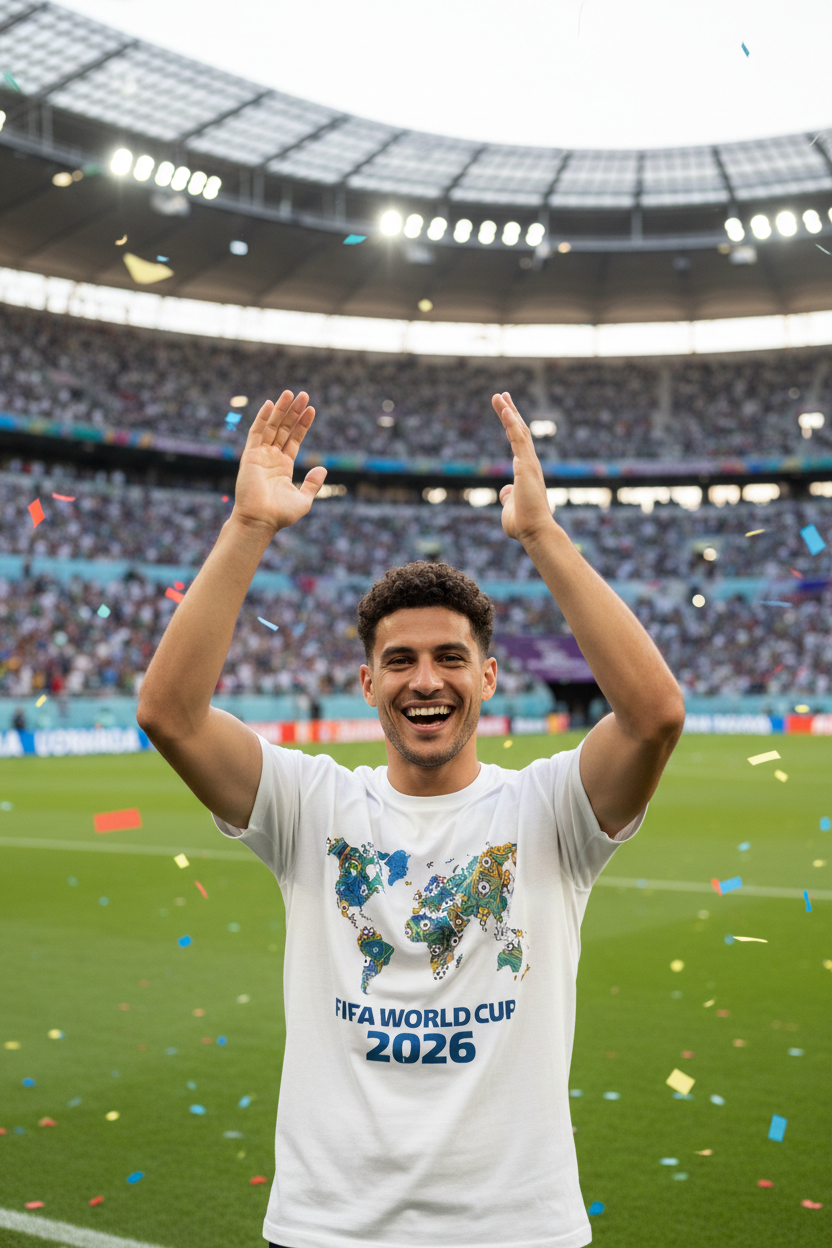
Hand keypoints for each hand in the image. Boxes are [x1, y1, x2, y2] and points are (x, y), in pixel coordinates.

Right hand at [232, 391, 326, 533]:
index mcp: (283, 467)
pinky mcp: (250, 455)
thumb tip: (323, 469)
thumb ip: (313, 483)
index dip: (303, 424)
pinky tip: (271, 404)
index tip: (311, 409)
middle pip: (284, 429)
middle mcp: (271, 458)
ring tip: (291, 393)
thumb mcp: (304, 499)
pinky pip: (256, 433)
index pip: (294, 439)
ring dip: (281, 410)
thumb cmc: (280, 515)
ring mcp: (260, 455)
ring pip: (271, 427)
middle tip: (303, 394)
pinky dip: (263, 418)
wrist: (260, 520)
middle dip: (294, 412)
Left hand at [492, 392, 554, 542]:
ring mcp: (529, 464)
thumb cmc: (523, 524)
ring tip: (499, 396)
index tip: (506, 410)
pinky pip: (518, 440)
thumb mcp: (510, 506)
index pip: (519, 443)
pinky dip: (512, 424)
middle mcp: (530, 464)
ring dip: (509, 412)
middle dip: (510, 412)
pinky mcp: (526, 466)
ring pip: (519, 432)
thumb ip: (508, 496)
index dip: (512, 425)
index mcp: (527, 472)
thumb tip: (505, 491)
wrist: (534, 531)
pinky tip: (506, 410)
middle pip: (520, 432)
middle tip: (502, 395)